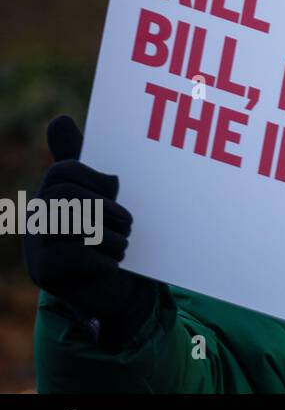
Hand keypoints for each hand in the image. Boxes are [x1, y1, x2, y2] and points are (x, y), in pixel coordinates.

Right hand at [22, 116, 158, 345]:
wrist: (113, 290)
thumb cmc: (106, 236)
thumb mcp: (98, 195)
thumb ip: (82, 161)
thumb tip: (58, 118)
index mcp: (47, 196)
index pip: (64, 171)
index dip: (96, 179)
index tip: (114, 193)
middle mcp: (34, 220)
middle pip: (68, 196)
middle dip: (107, 209)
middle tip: (126, 224)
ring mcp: (34, 247)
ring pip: (78, 225)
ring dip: (113, 236)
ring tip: (122, 245)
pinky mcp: (44, 273)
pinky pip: (79, 255)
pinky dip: (105, 259)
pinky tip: (111, 264)